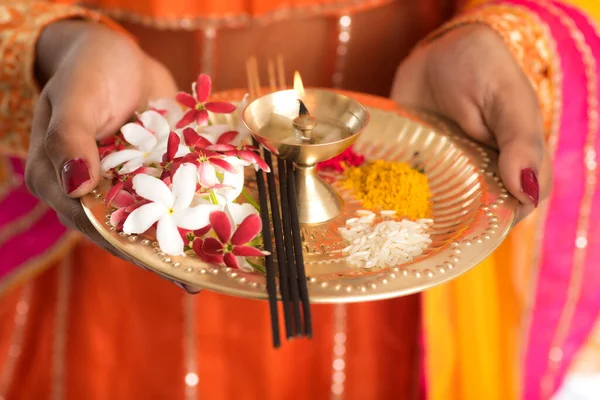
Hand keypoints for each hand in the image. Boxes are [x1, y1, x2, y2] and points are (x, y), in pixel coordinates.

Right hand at [25, 20, 199, 293]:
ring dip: (181, 239)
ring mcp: (125, 184)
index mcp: (57, 179)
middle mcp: (90, 190)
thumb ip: (69, 137)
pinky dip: (192, 209)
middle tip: (197, 277)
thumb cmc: (87, 69)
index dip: (124, 243)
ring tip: (214, 266)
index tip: (159, 262)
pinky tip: (220, 227)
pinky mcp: (152, 173)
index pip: (90, 220)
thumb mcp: (73, 96)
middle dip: (161, 253)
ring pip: (151, 217)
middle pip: (124, 228)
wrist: (118, 54)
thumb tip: (76, 183)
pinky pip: (172, 195)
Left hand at [391, 25, 551, 222]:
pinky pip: (413, 191)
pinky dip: (404, 199)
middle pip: (480, 213)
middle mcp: (483, 172)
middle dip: (462, 224)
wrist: (436, 50)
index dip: (505, 218)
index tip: (483, 221)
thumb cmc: (482, 67)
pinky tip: (390, 202)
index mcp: (516, 160)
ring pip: (446, 209)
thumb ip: (520, 141)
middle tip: (441, 223)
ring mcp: (449, 171)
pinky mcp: (419, 165)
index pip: (520, 204)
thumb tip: (528, 191)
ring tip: (414, 219)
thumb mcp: (507, 98)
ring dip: (431, 217)